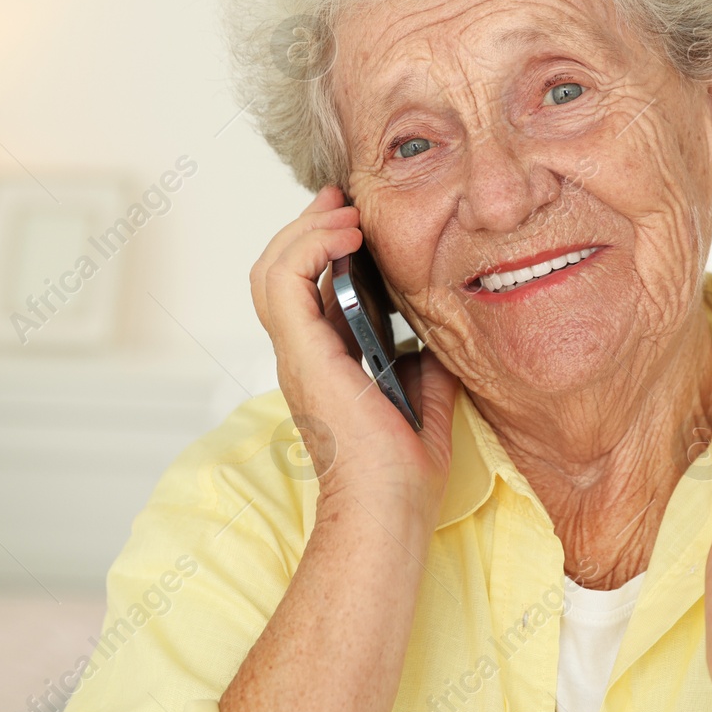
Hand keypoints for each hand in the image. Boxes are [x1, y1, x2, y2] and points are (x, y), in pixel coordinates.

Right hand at [250, 185, 459, 523]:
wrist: (389, 511)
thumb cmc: (403, 475)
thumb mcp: (426, 400)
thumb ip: (425, 363)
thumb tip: (439, 333)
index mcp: (325, 364)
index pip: (305, 289)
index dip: (322, 246)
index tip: (356, 219)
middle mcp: (302, 356)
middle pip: (280, 269)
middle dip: (309, 225)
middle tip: (344, 201)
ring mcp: (296, 355)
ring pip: (272, 268)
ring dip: (307, 229)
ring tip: (346, 213)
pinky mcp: (302, 354)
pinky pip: (284, 281)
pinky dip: (309, 246)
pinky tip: (346, 235)